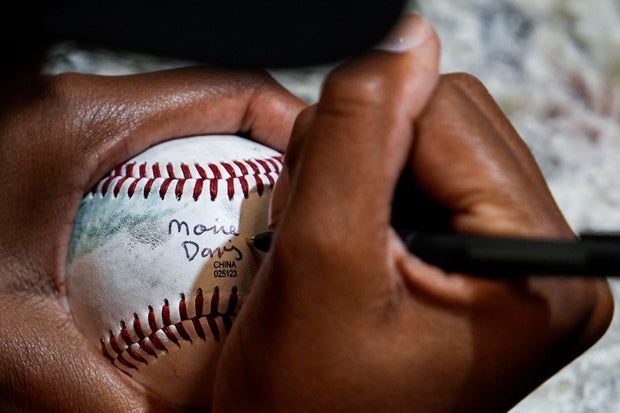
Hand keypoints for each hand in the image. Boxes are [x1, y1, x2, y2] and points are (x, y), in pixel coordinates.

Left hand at [0, 66, 305, 410]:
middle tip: (294, 222)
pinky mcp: (48, 151)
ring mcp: (63, 127)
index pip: (228, 93)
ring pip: (177, 140)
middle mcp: (77, 111)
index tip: (324, 171)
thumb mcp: (8, 338)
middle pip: (211, 116)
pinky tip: (180, 250)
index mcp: (83, 123)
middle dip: (264, 163)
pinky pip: (139, 163)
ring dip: (219, 183)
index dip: (291, 125)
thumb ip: (95, 394)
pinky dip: (174, 198)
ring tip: (251, 240)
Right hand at [214, 14, 613, 411]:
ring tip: (336, 246)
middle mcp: (545, 262)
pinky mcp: (481, 263)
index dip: (366, 137)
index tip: (318, 203)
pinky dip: (375, 196)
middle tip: (324, 230)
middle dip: (369, 157)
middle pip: (450, 121)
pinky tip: (353, 247)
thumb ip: (359, 135)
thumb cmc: (310, 399)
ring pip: (434, 144)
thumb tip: (403, 36)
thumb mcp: (320, 260)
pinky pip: (428, 181)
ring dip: (367, 176)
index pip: (449, 113)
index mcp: (538, 269)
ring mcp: (515, 262)